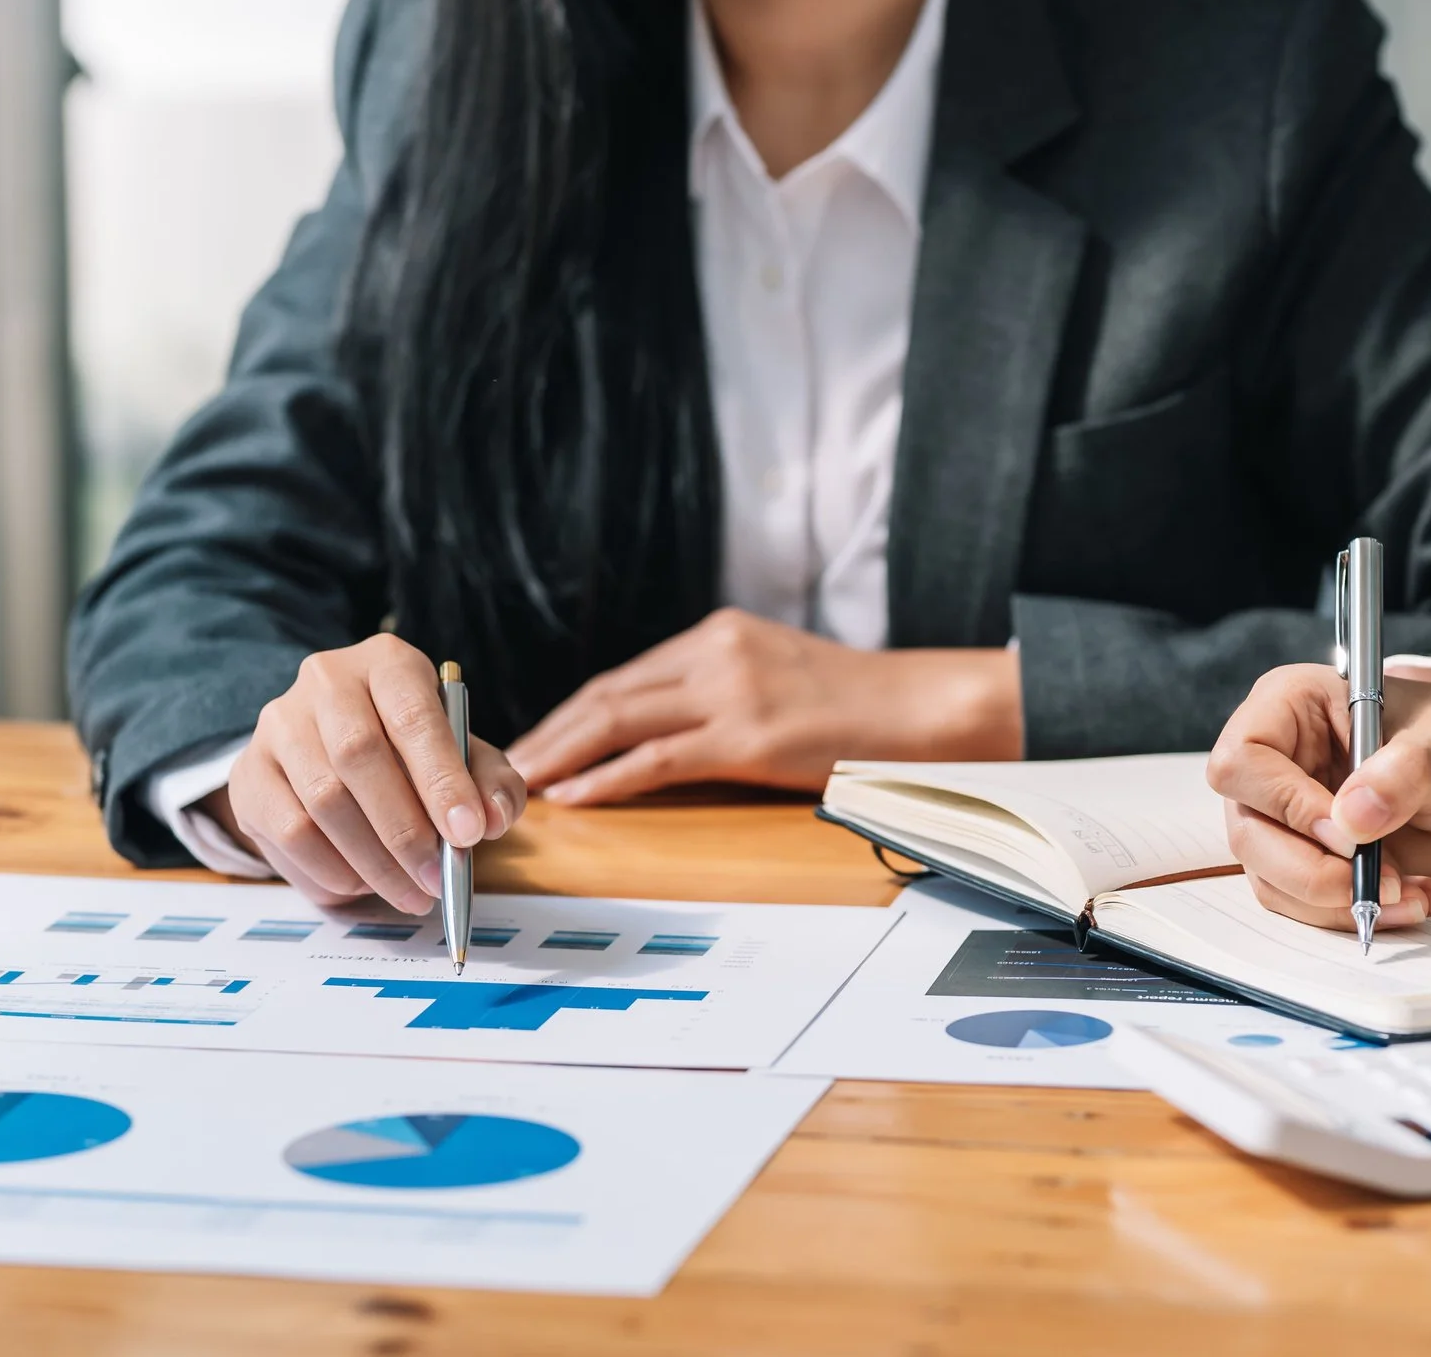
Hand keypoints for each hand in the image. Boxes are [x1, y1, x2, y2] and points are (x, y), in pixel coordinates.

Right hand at [210, 633, 524, 913]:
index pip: (413, 715)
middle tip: (437, 879)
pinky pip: (287, 832)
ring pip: (322, 800)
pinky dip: (330, 870)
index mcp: (387, 663)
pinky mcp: (250, 774)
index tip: (468, 833)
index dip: (441, 778)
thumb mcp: (464, 757)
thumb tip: (492, 818)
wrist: (334, 750)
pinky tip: (361, 884)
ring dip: (372, 861)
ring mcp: (278, 725)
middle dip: (405, 831)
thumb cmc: (412, 751)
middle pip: (358, 756)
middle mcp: (325, 681)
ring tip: (410, 892)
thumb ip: (491, 784)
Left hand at [507, 608, 1020, 804]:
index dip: (573, 711)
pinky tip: (576, 795)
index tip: (538, 738)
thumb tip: (661, 727)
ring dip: (563, 753)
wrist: (922, 709)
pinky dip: (608, 778)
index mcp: (718, 634)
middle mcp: (715, 653)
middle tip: (508, 762)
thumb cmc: (856, 705)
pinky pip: (657, 759)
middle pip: (608, 693)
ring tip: (525, 781)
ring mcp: (730, 692)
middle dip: (552, 731)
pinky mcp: (748, 737)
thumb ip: (719, 687)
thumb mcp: (775, 672)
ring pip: (619, 720)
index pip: (625, 676)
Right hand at [1205, 664, 1430, 930]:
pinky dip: (1355, 913)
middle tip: (1380, 882)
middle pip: (1248, 832)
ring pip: (1271, 878)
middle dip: (1313, 871)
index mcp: (1290, 707)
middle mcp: (1275, 763)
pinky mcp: (1310, 858)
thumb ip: (1404, 773)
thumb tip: (1352, 819)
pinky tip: (1412, 897)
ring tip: (1410, 894)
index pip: (1243, 761)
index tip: (1348, 833)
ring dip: (1338, 903)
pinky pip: (1305, 903)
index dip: (1286, 804)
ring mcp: (1287, 816)